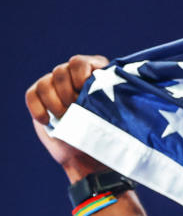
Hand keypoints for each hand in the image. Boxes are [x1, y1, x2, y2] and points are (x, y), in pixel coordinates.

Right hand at [25, 54, 108, 180]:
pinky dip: (38, 108)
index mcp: (93, 73)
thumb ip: (113, 100)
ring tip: (64, 118)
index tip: (86, 91)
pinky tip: (47, 121)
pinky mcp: (39, 98)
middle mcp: (72, 76)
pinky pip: (31, 95)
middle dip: (67, 93)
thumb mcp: (115, 113)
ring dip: (54, 102)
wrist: (87, 153)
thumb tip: (118, 96)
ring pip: (45, 83)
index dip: (81, 75)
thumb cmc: (108, 132)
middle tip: (75, 109)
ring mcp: (54, 86)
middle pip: (60, 71)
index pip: (79, 62)